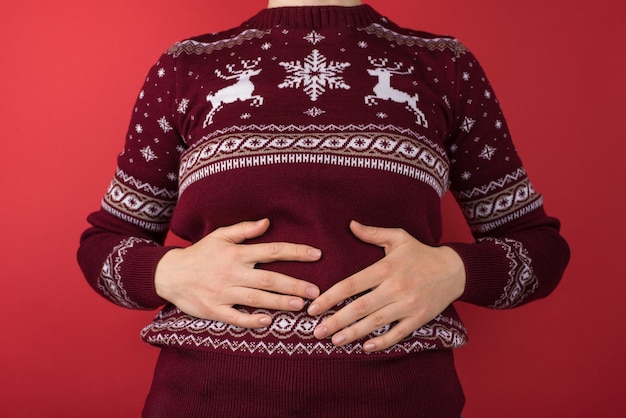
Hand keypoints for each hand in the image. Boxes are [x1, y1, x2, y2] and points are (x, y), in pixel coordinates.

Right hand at [154, 219, 320, 327]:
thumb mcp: (219, 236)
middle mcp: (232, 272)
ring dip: (279, 302)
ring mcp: (223, 292)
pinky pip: (235, 317)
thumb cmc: (200, 254)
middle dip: (294, 284)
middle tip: (315, 291)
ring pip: (256, 298)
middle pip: (269, 278)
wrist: (169, 274)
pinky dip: (251, 320)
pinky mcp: (214, 309)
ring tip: (300, 305)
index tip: (317, 255)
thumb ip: (244, 230)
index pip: (273, 250)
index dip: (296, 252)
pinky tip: (268, 321)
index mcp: (237, 253)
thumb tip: (267, 222)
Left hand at [307, 221, 465, 351]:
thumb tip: (350, 224)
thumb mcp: (398, 238)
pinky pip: (398, 333)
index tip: (313, 307)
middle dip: (336, 320)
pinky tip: (365, 347)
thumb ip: (372, 233)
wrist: (454, 270)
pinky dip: (382, 341)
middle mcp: (395, 287)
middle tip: (317, 332)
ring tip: (334, 341)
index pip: (352, 284)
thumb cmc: (421, 253)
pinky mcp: (419, 317)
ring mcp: (408, 304)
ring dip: (353, 333)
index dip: (331, 297)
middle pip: (360, 307)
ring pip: (376, 322)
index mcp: (386, 268)